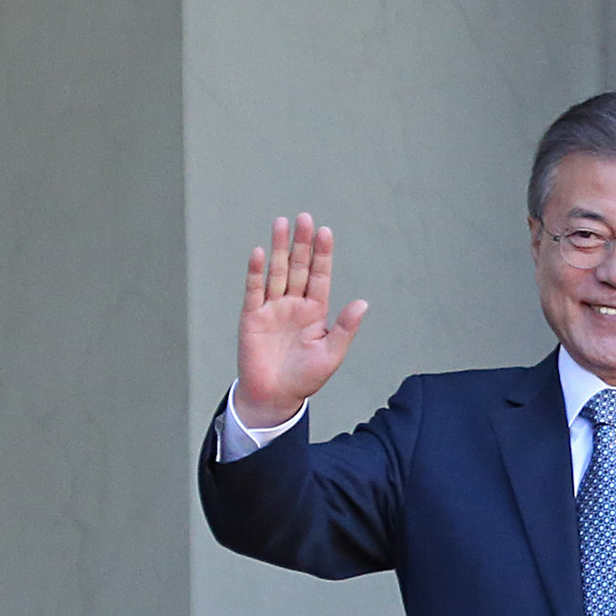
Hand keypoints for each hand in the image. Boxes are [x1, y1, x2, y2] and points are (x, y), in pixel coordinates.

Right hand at [236, 214, 368, 428]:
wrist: (275, 397)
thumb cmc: (305, 378)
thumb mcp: (331, 354)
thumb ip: (345, 328)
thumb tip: (363, 303)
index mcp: (315, 311)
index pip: (319, 276)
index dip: (322, 254)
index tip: (325, 232)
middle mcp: (294, 304)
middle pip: (298, 267)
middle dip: (301, 243)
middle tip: (304, 218)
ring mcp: (272, 308)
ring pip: (277, 272)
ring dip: (279, 249)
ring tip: (281, 223)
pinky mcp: (252, 317)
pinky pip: (254, 290)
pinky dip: (256, 272)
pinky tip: (260, 253)